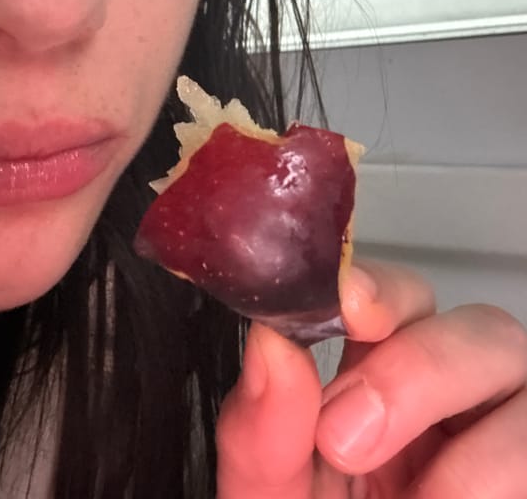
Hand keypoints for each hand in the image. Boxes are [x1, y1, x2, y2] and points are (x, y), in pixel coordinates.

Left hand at [216, 260, 526, 497]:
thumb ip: (262, 434)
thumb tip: (270, 344)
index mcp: (381, 388)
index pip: (397, 301)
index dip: (380, 291)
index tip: (347, 308)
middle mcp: (455, 407)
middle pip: (480, 329)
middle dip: (418, 369)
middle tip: (347, 439)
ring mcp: (507, 441)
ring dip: (481, 448)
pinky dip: (506, 474)